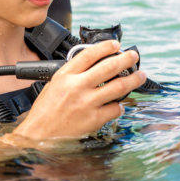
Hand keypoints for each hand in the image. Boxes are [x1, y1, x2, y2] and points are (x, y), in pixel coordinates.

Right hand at [9, 40, 145, 142]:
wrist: (39, 136)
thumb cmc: (44, 112)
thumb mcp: (53, 85)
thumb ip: (72, 75)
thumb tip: (92, 67)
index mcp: (65, 76)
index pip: (90, 54)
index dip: (106, 47)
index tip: (116, 44)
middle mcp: (77, 87)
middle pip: (109, 67)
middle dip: (126, 59)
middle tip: (134, 57)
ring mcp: (87, 103)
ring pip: (118, 86)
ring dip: (133, 80)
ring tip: (140, 76)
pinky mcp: (94, 119)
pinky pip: (115, 109)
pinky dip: (120, 106)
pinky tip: (119, 105)